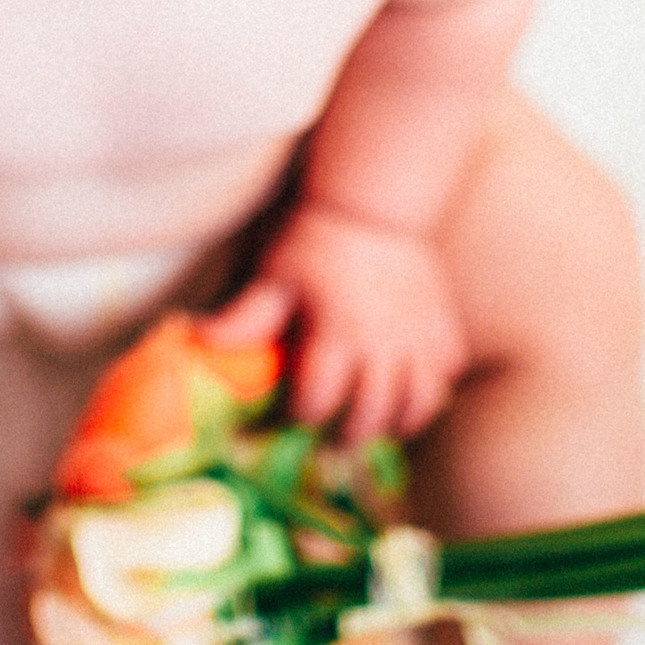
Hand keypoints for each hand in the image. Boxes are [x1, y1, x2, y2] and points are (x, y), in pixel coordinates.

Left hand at [203, 203, 467, 445]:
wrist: (373, 204)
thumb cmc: (315, 242)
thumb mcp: (273, 277)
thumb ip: (245, 317)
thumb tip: (198, 339)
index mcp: (335, 335)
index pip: (316, 403)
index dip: (296, 420)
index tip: (283, 422)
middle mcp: (381, 344)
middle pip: (369, 416)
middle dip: (345, 437)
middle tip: (329, 440)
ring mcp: (417, 339)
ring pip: (417, 404)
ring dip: (395, 423)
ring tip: (374, 423)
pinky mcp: (442, 328)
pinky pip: (445, 376)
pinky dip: (428, 391)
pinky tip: (407, 390)